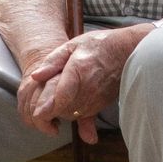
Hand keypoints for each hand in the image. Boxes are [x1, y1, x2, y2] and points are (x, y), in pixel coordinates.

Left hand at [19, 28, 139, 139]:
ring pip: (71, 115)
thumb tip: (35, 76)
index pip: (61, 97)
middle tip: (47, 97)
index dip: (47, 108)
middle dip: (50, 108)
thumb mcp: (72, 45)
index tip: (37, 114)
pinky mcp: (101, 105)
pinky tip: (73, 98)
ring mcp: (96, 99)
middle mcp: (88, 88)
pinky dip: (73, 110)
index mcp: (78, 70)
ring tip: (60, 95)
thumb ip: (52, 61)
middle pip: (62, 109)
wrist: (127, 51)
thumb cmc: (98, 46)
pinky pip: (81, 115)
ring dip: (61, 110)